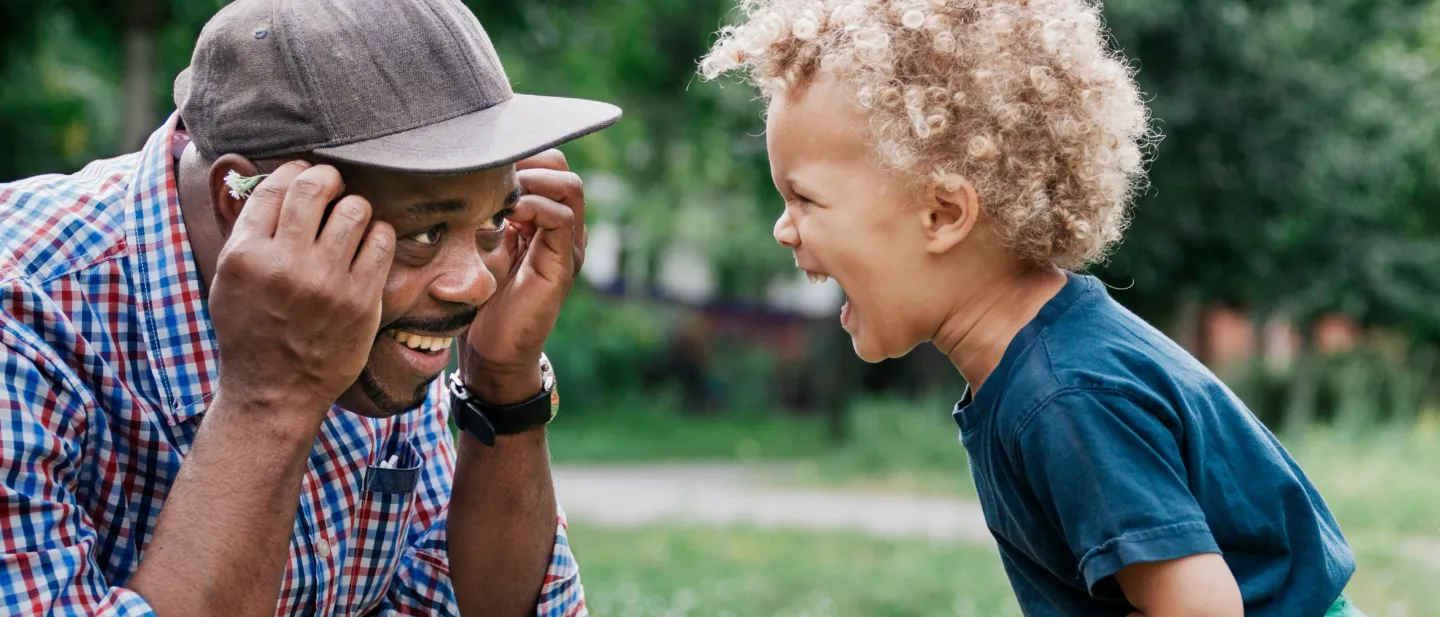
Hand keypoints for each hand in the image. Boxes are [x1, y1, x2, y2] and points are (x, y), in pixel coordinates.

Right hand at [209, 161, 395, 420]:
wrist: (274, 392)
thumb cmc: (249, 333)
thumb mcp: (228, 281)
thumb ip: (247, 233)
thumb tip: (267, 181)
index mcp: (245, 256)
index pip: (275, 188)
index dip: (294, 171)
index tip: (304, 173)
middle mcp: (284, 265)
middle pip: (315, 187)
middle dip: (328, 178)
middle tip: (333, 186)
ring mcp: (326, 283)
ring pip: (355, 209)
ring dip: (355, 207)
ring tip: (350, 219)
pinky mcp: (361, 300)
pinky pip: (382, 242)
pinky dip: (378, 234)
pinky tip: (369, 243)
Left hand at [457, 149, 585, 402]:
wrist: (491, 352)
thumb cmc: (475, 301)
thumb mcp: (473, 246)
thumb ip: (475, 214)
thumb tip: (446, 175)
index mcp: (539, 219)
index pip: (544, 163)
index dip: (517, 154)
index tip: (479, 162)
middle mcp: (560, 228)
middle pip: (560, 166)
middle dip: (526, 161)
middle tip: (490, 174)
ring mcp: (567, 245)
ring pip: (568, 186)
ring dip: (532, 181)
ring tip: (499, 193)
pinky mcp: (563, 264)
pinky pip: (561, 217)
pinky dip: (534, 206)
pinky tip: (504, 214)